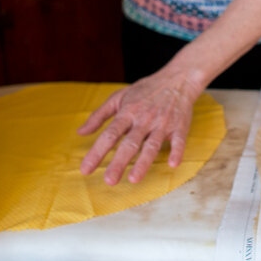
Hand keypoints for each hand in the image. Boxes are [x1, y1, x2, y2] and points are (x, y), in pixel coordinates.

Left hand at [77, 67, 203, 184]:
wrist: (177, 79)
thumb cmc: (145, 90)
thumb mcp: (119, 97)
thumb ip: (99, 115)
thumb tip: (80, 132)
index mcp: (127, 112)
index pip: (109, 134)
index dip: (97, 152)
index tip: (85, 170)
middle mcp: (144, 119)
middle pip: (130, 143)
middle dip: (119, 162)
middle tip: (109, 181)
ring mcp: (162, 123)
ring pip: (152, 145)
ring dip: (143, 162)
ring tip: (134, 179)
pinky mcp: (179, 126)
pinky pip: (179, 141)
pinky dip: (176, 152)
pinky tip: (172, 164)